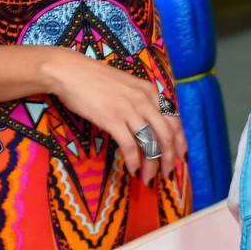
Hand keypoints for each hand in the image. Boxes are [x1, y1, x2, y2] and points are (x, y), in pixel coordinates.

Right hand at [44, 48, 186, 184]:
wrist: (69, 71)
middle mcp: (145, 100)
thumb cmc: (95, 79)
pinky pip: (130, 146)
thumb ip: (141, 102)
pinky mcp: (112, 119)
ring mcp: (129, 110)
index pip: (174, 120)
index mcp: (150, 92)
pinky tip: (133, 170)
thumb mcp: (127, 86)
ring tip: (149, 178)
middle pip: (167, 135)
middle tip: (168, 174)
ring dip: (152, 165)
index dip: (180, 141)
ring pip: (151, 143)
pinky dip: (134, 162)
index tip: (181, 157)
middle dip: (170, 158)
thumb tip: (149, 125)